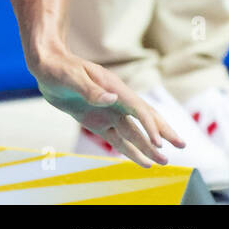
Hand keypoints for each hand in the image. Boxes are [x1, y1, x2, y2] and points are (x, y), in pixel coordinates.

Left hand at [30, 48, 185, 166]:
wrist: (46, 66)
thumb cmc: (59, 67)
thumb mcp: (71, 76)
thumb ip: (90, 90)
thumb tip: (111, 99)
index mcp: (114, 87)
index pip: (138, 109)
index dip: (150, 125)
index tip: (159, 142)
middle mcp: (115, 101)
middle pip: (144, 119)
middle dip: (162, 132)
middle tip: (182, 146)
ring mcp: (107, 112)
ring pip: (133, 132)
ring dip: (148, 147)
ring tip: (164, 162)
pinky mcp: (97, 121)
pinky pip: (116, 139)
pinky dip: (130, 150)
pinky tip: (143, 162)